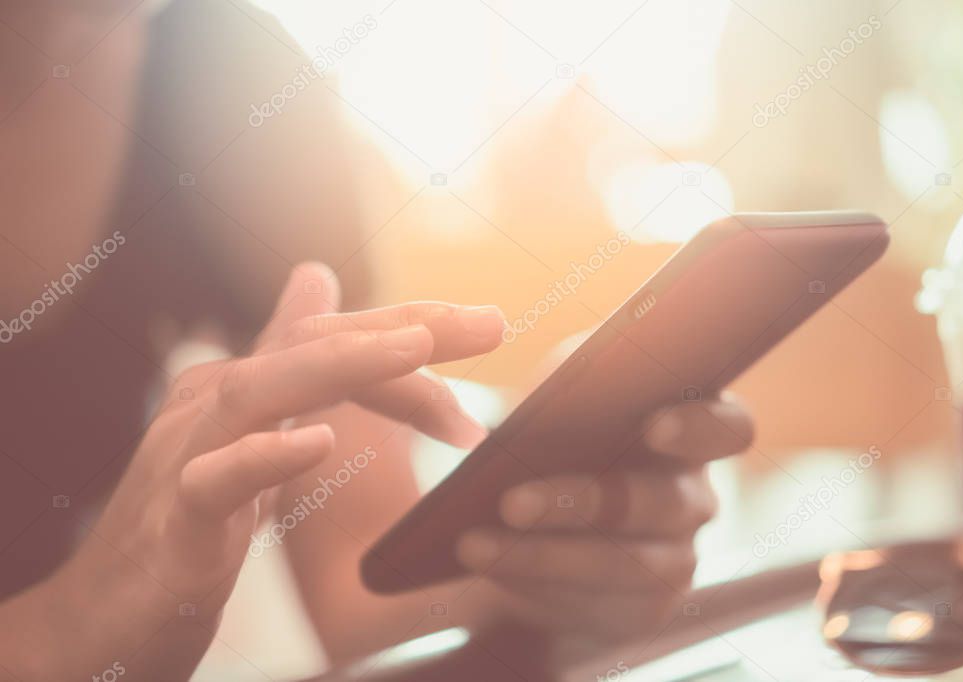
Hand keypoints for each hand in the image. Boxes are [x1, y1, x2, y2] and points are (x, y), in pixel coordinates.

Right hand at [10, 263, 503, 680]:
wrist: (100, 620)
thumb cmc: (185, 528)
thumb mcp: (252, 437)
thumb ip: (289, 366)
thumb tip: (316, 274)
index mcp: (241, 391)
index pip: (334, 341)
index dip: (412, 330)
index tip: (488, 328)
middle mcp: (211, 408)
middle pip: (309, 348)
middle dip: (404, 330)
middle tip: (489, 325)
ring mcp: (186, 460)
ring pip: (259, 391)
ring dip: (340, 364)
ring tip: (417, 348)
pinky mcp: (172, 525)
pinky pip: (214, 482)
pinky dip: (264, 458)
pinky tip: (318, 443)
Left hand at [455, 395, 752, 638]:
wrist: (521, 508)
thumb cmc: (555, 431)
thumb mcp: (563, 389)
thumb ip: (578, 377)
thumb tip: (571, 382)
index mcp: (689, 433)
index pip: (731, 427)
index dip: (702, 428)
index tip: (654, 427)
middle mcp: (694, 498)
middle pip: (664, 503)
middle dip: (585, 503)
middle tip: (513, 501)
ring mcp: (676, 559)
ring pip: (627, 565)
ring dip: (546, 555)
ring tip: (479, 544)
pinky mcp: (641, 610)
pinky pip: (598, 606)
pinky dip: (537, 586)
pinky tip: (492, 567)